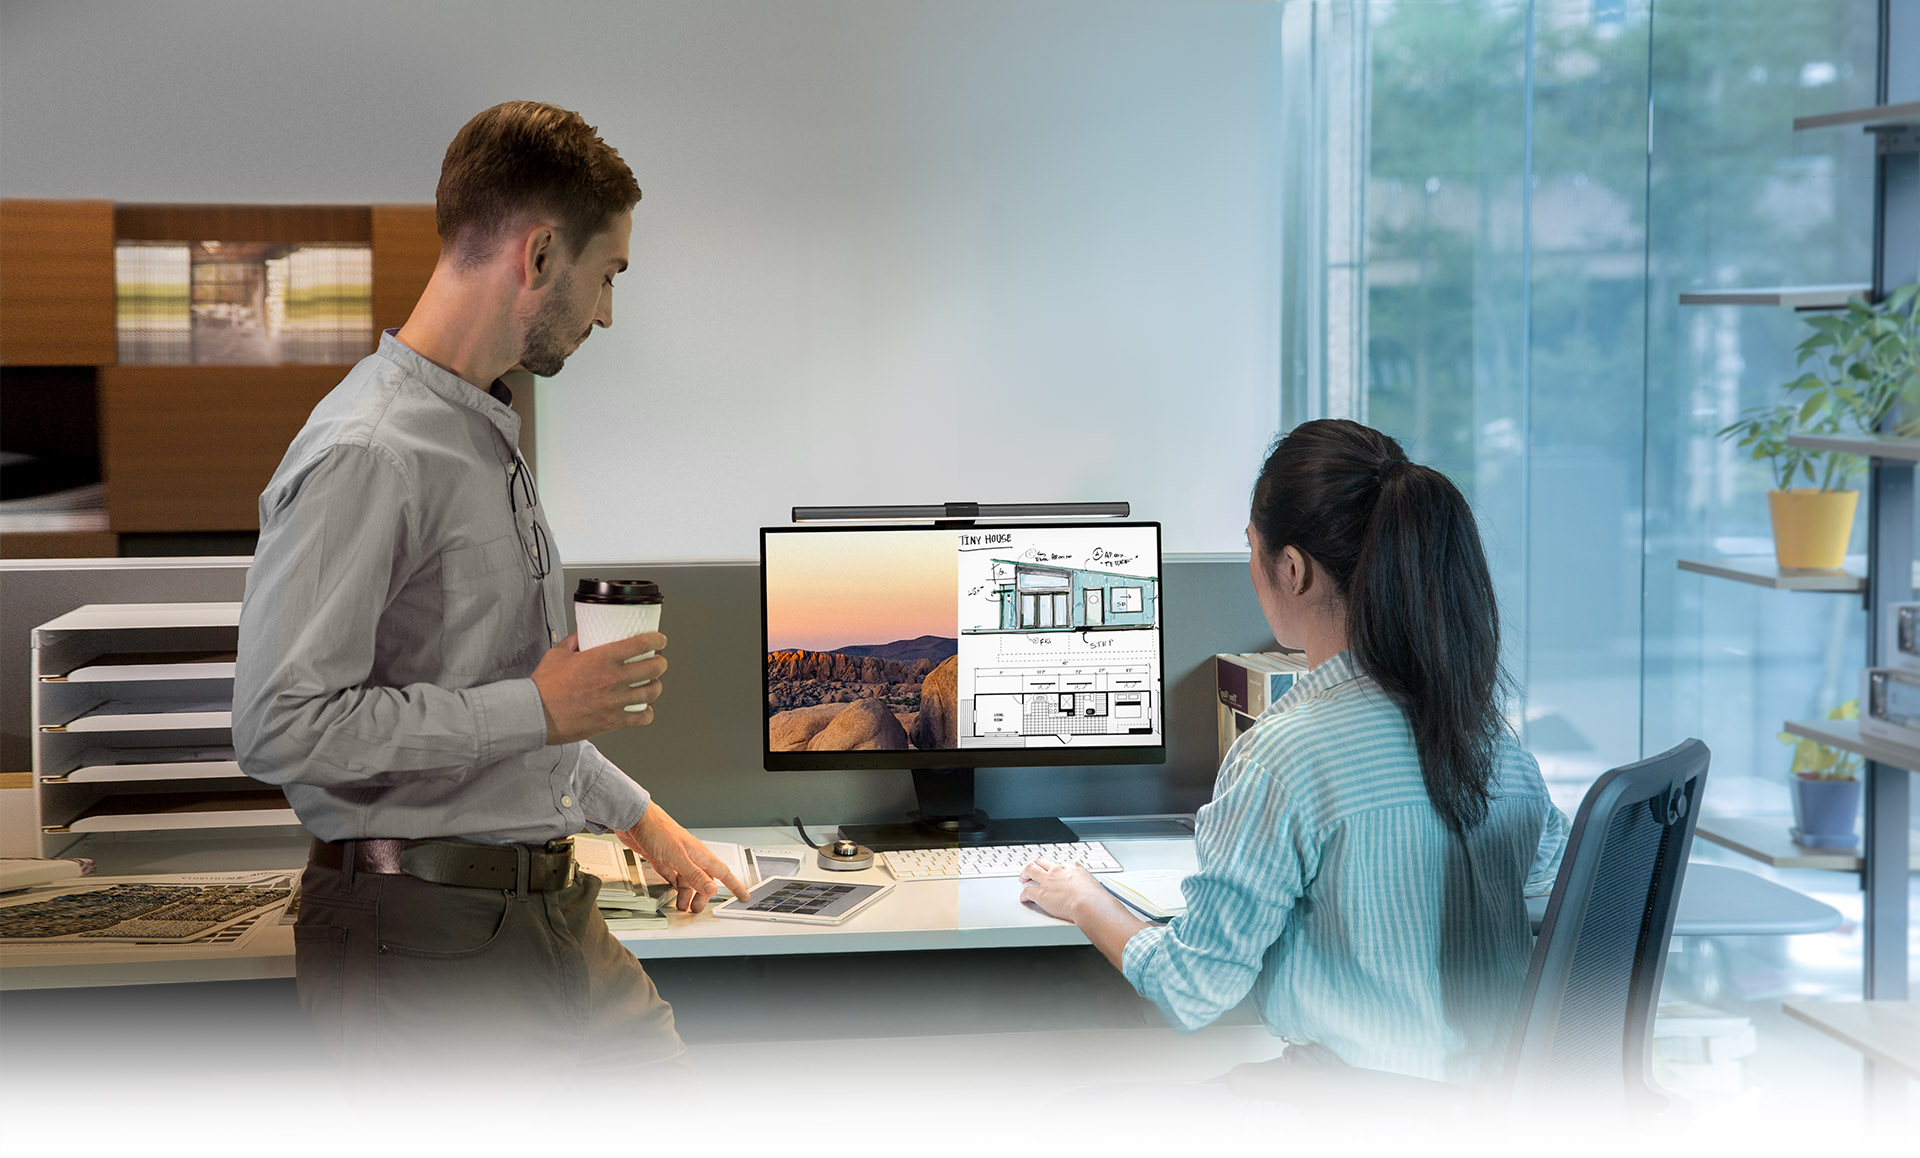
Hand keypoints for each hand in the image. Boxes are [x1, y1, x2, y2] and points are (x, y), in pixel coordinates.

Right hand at [530, 632, 667, 743]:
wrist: (536, 714)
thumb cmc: (544, 685)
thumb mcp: (559, 653)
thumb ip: (576, 641)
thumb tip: (586, 633)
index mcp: (601, 659)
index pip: (641, 644)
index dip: (656, 640)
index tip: (659, 640)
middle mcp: (613, 679)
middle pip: (653, 668)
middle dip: (660, 663)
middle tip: (657, 661)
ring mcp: (614, 701)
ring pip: (651, 692)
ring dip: (656, 686)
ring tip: (653, 683)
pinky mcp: (612, 721)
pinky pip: (641, 718)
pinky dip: (647, 713)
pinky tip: (644, 708)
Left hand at [616, 804, 750, 913]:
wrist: (635, 819)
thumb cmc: (658, 830)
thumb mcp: (677, 857)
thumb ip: (694, 874)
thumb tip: (711, 888)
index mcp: (699, 854)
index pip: (723, 873)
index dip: (735, 885)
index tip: (743, 896)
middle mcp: (690, 856)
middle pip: (704, 881)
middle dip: (703, 896)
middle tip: (696, 910)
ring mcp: (676, 858)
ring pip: (687, 880)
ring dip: (686, 894)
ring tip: (682, 906)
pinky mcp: (662, 859)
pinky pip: (673, 877)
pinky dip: (675, 887)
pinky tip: (673, 892)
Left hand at [1017, 859, 1108, 923]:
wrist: (1089, 904)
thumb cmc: (1095, 898)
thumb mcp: (1094, 884)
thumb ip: (1088, 886)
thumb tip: (1092, 893)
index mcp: (1073, 866)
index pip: (1060, 864)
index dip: (1055, 869)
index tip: (1054, 872)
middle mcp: (1058, 870)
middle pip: (1042, 862)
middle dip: (1036, 865)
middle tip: (1031, 871)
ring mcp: (1048, 881)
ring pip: (1031, 870)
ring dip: (1025, 874)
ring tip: (1023, 878)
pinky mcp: (1041, 894)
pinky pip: (1027, 892)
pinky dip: (1024, 895)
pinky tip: (1024, 898)